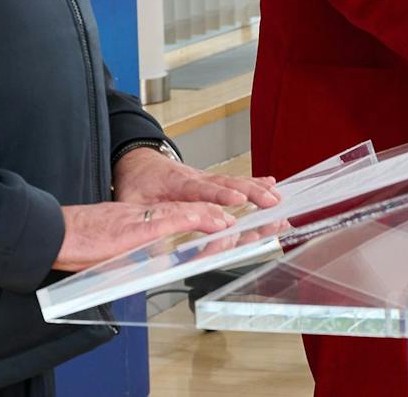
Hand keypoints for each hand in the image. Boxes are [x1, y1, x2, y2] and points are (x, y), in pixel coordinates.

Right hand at [53, 200, 234, 271]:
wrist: (55, 234)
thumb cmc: (78, 243)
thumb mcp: (112, 247)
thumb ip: (130, 250)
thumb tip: (142, 264)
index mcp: (139, 222)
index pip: (176, 217)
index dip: (200, 219)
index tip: (221, 224)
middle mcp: (143, 217)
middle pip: (185, 213)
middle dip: (212, 217)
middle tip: (234, 222)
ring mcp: (140, 220)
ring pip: (182, 213)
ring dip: (209, 217)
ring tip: (230, 220)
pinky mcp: (135, 227)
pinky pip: (167, 220)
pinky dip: (190, 218)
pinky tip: (207, 220)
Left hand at [113, 147, 279, 210]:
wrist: (138, 162)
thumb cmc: (136, 184)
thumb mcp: (131, 203)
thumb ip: (144, 222)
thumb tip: (151, 245)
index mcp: (175, 184)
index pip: (200, 190)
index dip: (219, 196)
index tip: (237, 203)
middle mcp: (195, 178)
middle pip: (226, 184)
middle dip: (249, 193)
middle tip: (269, 201)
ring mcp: (205, 178)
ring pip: (234, 181)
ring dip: (256, 189)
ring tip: (276, 197)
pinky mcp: (210, 181)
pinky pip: (233, 181)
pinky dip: (253, 182)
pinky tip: (271, 183)